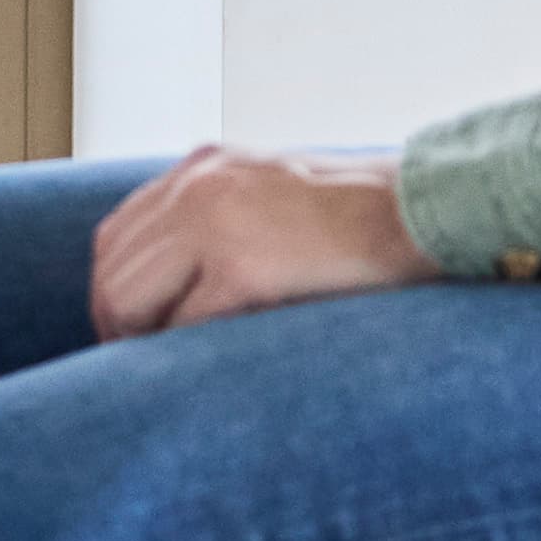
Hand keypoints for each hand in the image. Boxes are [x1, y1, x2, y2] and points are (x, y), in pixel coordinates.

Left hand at [88, 148, 426, 338]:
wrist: (429, 216)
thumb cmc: (364, 222)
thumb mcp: (276, 199)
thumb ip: (222, 225)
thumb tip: (173, 289)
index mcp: (205, 167)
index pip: (118, 234)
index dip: (113, 290)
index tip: (131, 332)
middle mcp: (199, 186)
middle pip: (111, 268)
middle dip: (115, 325)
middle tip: (137, 366)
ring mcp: (218, 224)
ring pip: (129, 298)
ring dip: (140, 343)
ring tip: (164, 373)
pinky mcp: (245, 269)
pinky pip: (183, 326)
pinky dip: (186, 354)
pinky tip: (208, 369)